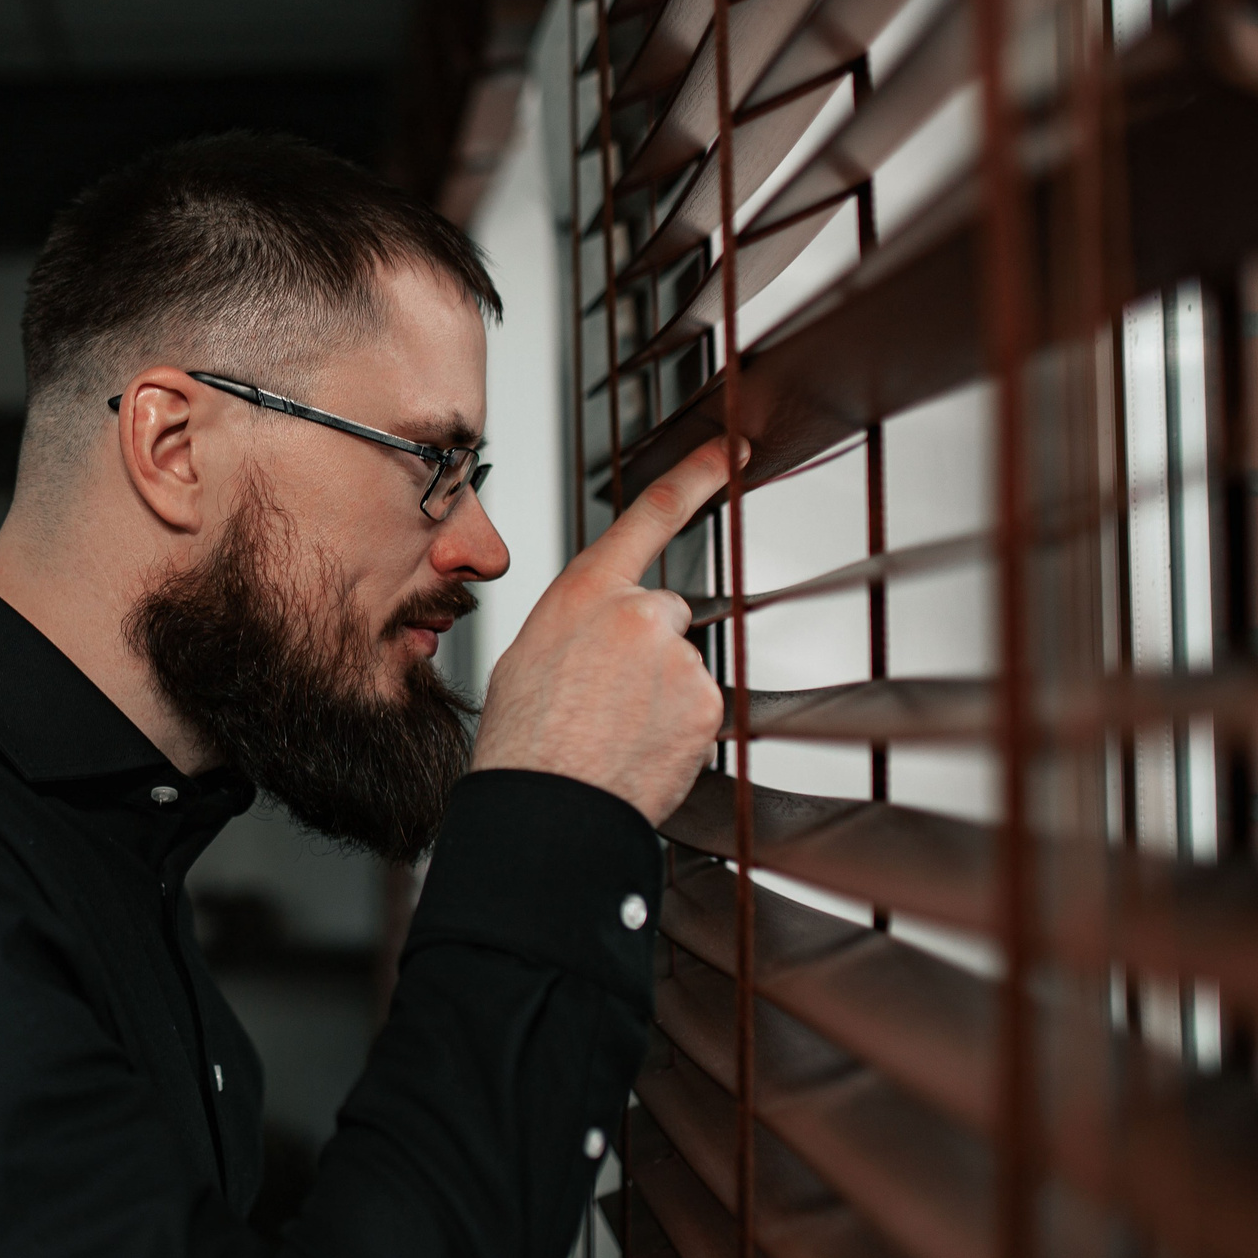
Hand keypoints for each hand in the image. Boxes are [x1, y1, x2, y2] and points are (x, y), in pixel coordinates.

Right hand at [470, 438, 735, 824]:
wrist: (547, 805)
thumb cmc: (524, 741)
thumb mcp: (528, 657)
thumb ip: (578, 628)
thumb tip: (599, 640)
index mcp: (585, 593)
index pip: (650, 517)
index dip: (698, 477)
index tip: (733, 452)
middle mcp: (638, 613)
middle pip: (664, 617)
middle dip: (644, 654)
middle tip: (603, 700)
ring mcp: (677, 658)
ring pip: (680, 670)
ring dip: (657, 698)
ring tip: (611, 733)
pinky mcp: (705, 703)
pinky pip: (697, 711)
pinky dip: (676, 731)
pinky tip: (637, 750)